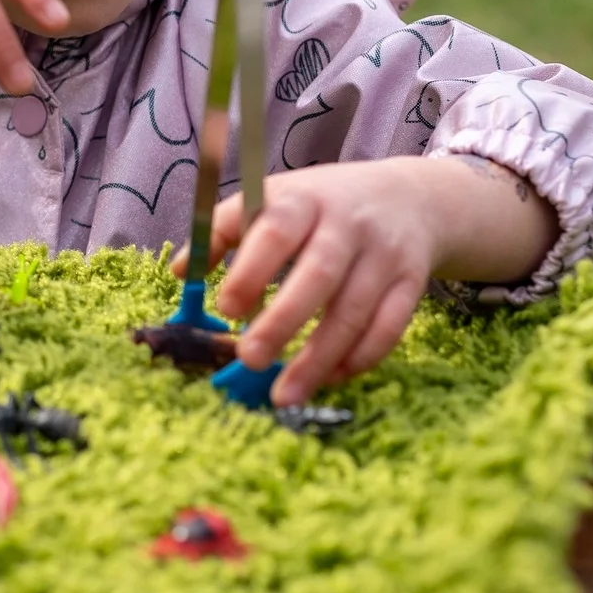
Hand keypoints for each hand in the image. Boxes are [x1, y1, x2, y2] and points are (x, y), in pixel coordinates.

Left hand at [171, 160, 435, 405]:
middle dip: (283, 320)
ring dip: (319, 358)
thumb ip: (224, 230)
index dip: (250, 269)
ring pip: (355, 311)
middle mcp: (347, 224)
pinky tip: (330, 379)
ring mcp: (384, 254)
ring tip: (283, 394)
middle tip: (248, 358)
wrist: (409, 198)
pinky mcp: (411, 283)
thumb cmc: (320, 206)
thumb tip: (181, 271)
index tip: (226, 309)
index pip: (276, 230)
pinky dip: (359, 359)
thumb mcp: (274, 200)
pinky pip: (389, 328)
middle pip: (318, 275)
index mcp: (303, 199)